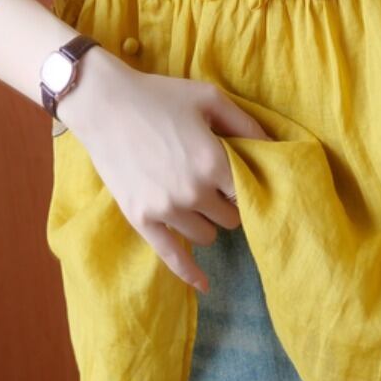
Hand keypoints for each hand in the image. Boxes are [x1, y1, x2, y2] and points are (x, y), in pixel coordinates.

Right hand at [57, 47, 272, 292]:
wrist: (103, 104)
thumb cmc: (159, 96)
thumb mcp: (210, 98)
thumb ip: (247, 124)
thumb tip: (276, 146)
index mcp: (213, 162)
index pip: (247, 191)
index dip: (246, 184)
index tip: (240, 178)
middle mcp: (193, 191)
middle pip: (230, 217)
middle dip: (227, 204)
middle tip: (217, 186)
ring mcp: (166, 209)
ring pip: (207, 235)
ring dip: (208, 222)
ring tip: (198, 201)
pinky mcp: (141, 219)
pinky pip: (172, 256)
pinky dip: (190, 272)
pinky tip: (205, 284)